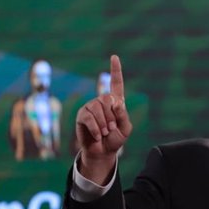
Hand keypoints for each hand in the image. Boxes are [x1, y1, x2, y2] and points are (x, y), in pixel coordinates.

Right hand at [76, 55, 132, 183]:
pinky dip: (96, 128)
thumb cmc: (115, 139)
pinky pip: (89, 118)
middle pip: (107, 99)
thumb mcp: (125, 129)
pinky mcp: (82, 115)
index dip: (116, 70)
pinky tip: (98, 136)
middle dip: (112, 117)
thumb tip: (115, 102)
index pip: (116, 83)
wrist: (103, 152)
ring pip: (98, 108)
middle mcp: (102, 102)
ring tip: (105, 133)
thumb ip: (123, 115)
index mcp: (115, 102)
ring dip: (104, 124)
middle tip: (111, 129)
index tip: (114, 57)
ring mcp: (91, 107)